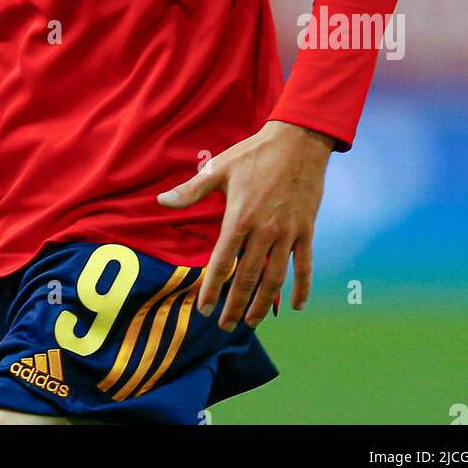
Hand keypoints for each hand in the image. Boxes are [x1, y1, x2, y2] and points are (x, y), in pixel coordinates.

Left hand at [157, 121, 332, 330]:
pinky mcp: (306, 230)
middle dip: (235, 306)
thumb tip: (161, 201)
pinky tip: (295, 306)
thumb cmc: (254, 154)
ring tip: (253, 322)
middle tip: (225, 325)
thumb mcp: (218, 168)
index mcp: (239, 218)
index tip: (203, 309)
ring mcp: (287, 233)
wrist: (297, 142)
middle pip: (247, 278)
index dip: (211, 289)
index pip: (222, 263)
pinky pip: (304, 265)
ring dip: (263, 304)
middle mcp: (263, 231)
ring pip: (274, 278)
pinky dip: (301, 287)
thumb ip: (191, 190)